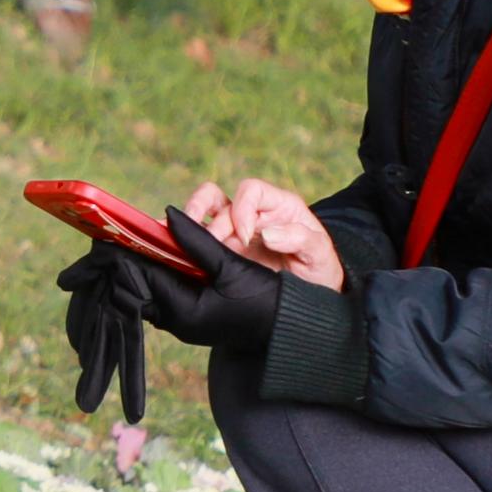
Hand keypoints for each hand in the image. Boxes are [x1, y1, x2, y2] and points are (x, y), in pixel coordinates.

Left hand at [53, 209, 291, 421]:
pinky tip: (148, 254)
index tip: (104, 229)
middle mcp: (176, 320)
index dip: (124, 250)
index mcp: (183, 311)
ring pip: (147, 288)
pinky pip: (160, 292)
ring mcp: (182, 321)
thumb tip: (166, 213)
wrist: (289, 331)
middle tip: (98, 236)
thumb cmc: (267, 301)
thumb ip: (198, 241)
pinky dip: (153, 274)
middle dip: (121, 261)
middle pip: (137, 284)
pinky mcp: (189, 316)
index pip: (143, 274)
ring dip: (136, 266)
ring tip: (115, 242)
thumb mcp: (233, 266)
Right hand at [186, 178, 345, 290]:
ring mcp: (232, 232)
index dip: (242, 209)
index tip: (244, 236)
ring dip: (189, 220)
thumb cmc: (319, 270)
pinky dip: (181, 239)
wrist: (311, 300)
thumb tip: (268, 233)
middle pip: (217, 197)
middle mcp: (251, 214)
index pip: (251, 191)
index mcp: (277, 207)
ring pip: (202, 211)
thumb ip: (301, 239)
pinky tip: (171, 249)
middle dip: (208, 218)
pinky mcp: (221, 252)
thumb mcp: (320, 254)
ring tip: (179, 238)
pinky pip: (196, 238)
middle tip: (209, 241)